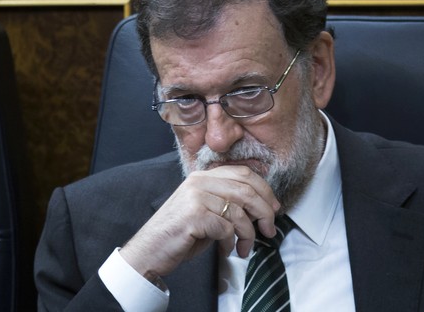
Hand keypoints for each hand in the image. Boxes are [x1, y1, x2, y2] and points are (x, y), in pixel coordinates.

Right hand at [119, 165, 279, 278]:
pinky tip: (226, 250)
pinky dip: (231, 243)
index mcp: (203, 176)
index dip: (265, 191)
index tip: (273, 208)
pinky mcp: (194, 215)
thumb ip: (228, 202)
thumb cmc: (180, 234)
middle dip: (264, 212)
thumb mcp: (206, 211)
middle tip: (269, 230)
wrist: (149, 251)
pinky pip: (226, 229)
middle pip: (247, 191)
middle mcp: (199, 182)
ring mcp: (195, 197)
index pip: (244, 174)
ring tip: (245, 248)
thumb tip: (261, 207)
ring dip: (248, 235)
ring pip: (239, 213)